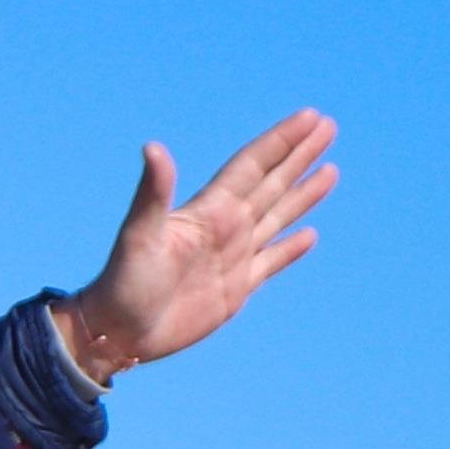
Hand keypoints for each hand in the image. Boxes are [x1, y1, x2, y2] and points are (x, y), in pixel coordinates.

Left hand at [54, 109, 336, 380]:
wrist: (119, 331)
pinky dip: (291, 248)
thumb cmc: (124, 282)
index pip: (253, 165)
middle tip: (328, 126)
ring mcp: (233, 257)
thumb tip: (153, 148)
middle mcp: (225, 228)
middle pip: (272, 183)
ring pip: (277, 217)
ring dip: (303, 193)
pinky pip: (272, 262)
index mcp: (210, 211)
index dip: (281, 140)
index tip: (310, 117)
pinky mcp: (236, 289)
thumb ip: (153, 193)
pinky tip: (309, 234)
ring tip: (330, 169)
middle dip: (299, 155)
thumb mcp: (139, 235)